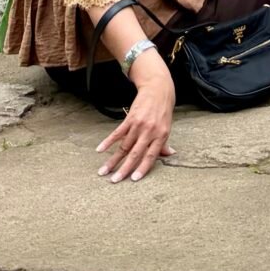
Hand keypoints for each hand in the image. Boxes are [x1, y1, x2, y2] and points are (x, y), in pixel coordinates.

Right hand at [97, 52, 175, 180]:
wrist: (158, 89)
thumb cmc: (163, 111)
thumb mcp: (167, 127)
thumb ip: (164, 143)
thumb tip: (170, 155)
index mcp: (161, 135)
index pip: (151, 156)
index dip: (142, 168)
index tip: (133, 180)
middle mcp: (150, 131)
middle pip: (135, 153)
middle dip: (124, 169)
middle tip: (114, 181)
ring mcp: (139, 125)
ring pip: (123, 146)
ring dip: (112, 160)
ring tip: (103, 171)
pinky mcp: (130, 118)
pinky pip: (117, 133)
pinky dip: (108, 141)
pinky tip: (100, 150)